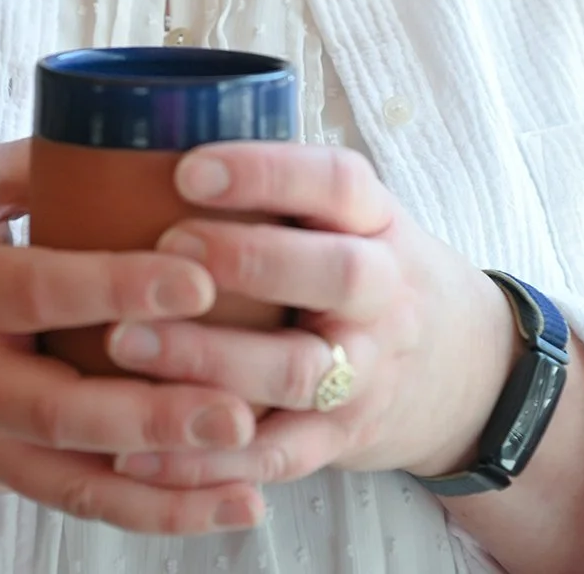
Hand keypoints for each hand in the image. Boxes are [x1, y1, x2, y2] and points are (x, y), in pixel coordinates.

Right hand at [0, 141, 264, 533]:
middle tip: (239, 403)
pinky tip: (218, 506)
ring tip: (248, 475)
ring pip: (73, 475)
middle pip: (59, 406)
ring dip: (164, 483)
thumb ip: (30, 164)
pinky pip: (72, 500)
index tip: (197, 278)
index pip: (37, 287)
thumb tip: (134, 128)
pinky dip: (146, 513)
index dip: (117, 286)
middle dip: (153, 412)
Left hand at [106, 142, 519, 488]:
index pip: (336, 182)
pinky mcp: (341, 439)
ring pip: (297, 372)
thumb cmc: (362, 266)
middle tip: (165, 248)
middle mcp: (383, 295)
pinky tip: (134, 449)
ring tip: (123, 342)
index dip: (266, 172)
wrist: (460, 371)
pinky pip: (276, 456)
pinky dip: (206, 458)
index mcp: (375, 221)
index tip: (188, 168)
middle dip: (247, 260)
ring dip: (209, 360)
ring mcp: (367, 372)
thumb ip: (278, 185)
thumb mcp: (348, 214)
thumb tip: (147, 126)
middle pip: (335, 274)